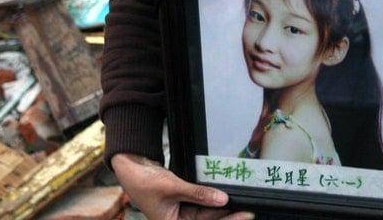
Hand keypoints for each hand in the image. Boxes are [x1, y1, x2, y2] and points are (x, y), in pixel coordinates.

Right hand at [111, 153, 253, 219]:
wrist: (131, 168)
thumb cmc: (144, 182)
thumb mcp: (173, 187)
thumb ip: (199, 194)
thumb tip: (222, 199)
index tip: (244, 215)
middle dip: (228, 216)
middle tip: (250, 209)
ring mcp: (181, 213)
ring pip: (207, 213)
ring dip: (222, 208)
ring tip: (243, 203)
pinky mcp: (183, 202)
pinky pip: (201, 203)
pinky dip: (212, 199)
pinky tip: (227, 197)